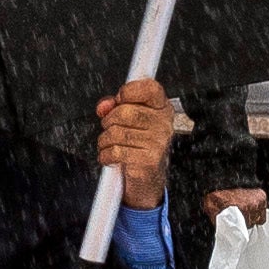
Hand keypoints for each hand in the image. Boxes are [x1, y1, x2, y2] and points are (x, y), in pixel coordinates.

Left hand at [95, 79, 186, 212]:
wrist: (147, 180)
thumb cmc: (137, 146)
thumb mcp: (128, 121)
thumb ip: (115, 107)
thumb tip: (104, 106)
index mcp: (162, 109)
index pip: (150, 87)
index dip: (129, 91)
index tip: (119, 99)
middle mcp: (164, 124)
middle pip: (124, 112)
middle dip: (109, 122)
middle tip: (112, 130)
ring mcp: (158, 142)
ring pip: (116, 132)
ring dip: (105, 141)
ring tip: (112, 146)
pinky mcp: (148, 160)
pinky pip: (115, 151)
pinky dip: (106, 156)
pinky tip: (112, 158)